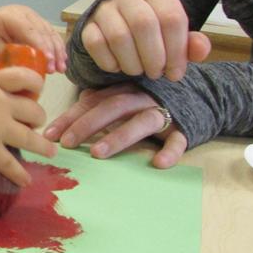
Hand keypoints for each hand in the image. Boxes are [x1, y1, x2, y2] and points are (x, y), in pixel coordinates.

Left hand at [0, 4, 67, 73]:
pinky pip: (49, 34)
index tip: (49, 62)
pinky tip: (61, 60)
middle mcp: (23, 12)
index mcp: (10, 15)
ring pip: (49, 32)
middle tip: (56, 70)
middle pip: (43, 31)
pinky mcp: (35, 22)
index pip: (30, 31)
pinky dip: (56, 47)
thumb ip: (11, 56)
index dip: (42, 46)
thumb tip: (30, 66)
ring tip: (61, 68)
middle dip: (52, 51)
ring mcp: (30, 16)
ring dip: (58, 50)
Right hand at [0, 68, 56, 184]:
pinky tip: (26, 180)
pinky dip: (19, 174)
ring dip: (43, 147)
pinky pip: (10, 164)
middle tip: (35, 125)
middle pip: (34, 111)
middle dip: (39, 119)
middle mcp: (1, 104)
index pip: (25, 78)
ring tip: (51, 152)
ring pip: (30, 138)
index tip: (37, 93)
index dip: (37, 84)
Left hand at [43, 84, 187, 168]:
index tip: (50, 134)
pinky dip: (170, 151)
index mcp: (123, 89)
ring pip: (141, 122)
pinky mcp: (185, 127)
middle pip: (111, 107)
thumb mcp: (124, 97)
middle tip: (68, 143)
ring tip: (98, 153)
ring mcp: (164, 111)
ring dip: (119, 136)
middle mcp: (141, 97)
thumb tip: (71, 113)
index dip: (70, 117)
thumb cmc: (151, 101)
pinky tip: (158, 163)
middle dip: (87, 125)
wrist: (201, 95)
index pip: (91, 101)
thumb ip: (99, 102)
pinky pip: (179, 139)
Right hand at [82, 0, 210, 80]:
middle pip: (143, 24)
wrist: (120, 22)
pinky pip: (96, 44)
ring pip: (119, 36)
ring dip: (132, 62)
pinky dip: (109, 62)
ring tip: (139, 71)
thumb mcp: (175, 35)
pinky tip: (118, 67)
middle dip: (154, 57)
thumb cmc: (153, 32)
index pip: (171, 18)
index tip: (176, 73)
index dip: (177, 50)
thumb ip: (191, 44)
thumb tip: (200, 50)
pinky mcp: (87, 24)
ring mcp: (105, 9)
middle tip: (156, 73)